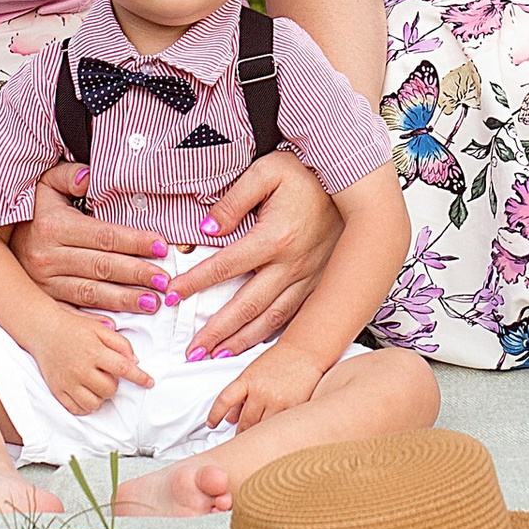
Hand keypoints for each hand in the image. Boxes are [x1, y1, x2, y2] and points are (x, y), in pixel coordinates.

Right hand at [10, 163, 178, 316]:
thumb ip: (69, 176)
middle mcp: (47, 256)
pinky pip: (70, 311)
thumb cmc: (34, 212)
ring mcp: (44, 282)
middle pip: (102, 267)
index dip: (134, 241)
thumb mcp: (46, 184)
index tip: (160, 246)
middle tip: (163, 280)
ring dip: (123, 299)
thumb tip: (89, 176)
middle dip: (136, 274)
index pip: (104, 236)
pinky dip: (92, 320)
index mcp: (54, 227)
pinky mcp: (43, 299)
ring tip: (151, 302)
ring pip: (90, 292)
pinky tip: (114, 325)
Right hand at [34, 302, 153, 419]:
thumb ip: (120, 343)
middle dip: (114, 383)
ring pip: (95, 403)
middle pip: (110, 390)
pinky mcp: (58, 391)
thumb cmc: (74, 328)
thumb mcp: (100, 328)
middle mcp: (81, 369)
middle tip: (106, 373)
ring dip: (101, 396)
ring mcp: (68, 382)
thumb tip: (135, 362)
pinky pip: (78, 409)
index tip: (150, 383)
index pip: (124, 369)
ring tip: (96, 383)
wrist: (43, 330)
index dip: (140, 378)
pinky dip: (86, 405)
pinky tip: (86, 392)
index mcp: (94, 351)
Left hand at [171, 151, 343, 353]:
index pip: (225, 266)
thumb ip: (233, 200)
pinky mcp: (320, 282)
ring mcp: (309, 277)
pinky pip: (295, 315)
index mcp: (275, 237)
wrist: (355, 183)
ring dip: (243, 341)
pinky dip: (273, 334)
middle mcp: (293, 264)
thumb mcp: (266, 172)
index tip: (173, 295)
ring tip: (218, 356)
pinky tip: (257, 343)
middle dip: (217, 332)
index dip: (195, 283)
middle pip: (248, 306)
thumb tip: (207, 229)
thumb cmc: (307, 174)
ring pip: (272, 319)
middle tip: (193, 350)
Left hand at [214, 345, 324, 433]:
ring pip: (259, 428)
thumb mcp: (255, 371)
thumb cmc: (282, 358)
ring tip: (254, 440)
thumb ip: (242, 393)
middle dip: (239, 432)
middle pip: (243, 422)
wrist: (306, 350)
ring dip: (255, 435)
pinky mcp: (292, 408)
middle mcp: (260, 391)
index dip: (214, 415)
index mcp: (248, 379)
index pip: (224, 401)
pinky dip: (272, 432)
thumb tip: (231, 416)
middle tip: (238, 438)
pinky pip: (277, 427)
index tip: (212, 424)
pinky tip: (272, 434)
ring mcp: (276, 401)